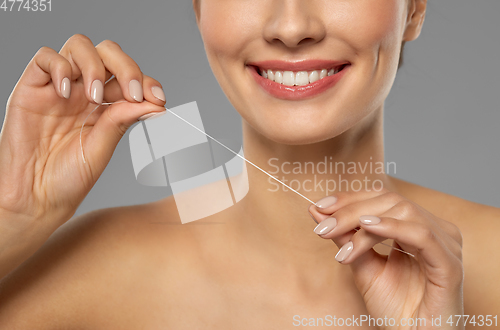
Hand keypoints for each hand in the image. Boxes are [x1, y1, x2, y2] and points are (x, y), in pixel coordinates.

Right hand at [0, 34, 165, 223]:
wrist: (34, 197)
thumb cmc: (68, 178)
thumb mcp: (102, 148)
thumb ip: (122, 120)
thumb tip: (156, 103)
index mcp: (106, 106)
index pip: (129, 78)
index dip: (147, 81)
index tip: (159, 99)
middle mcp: (84, 91)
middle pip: (108, 53)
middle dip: (127, 67)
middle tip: (132, 93)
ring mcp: (59, 87)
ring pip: (80, 46)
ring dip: (95, 66)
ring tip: (95, 96)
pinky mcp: (32, 87)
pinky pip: (45, 57)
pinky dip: (59, 67)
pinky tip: (65, 93)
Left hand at [309, 189, 463, 328]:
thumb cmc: (395, 308)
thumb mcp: (363, 266)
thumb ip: (344, 237)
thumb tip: (317, 209)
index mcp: (416, 228)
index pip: (383, 200)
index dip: (351, 198)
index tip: (320, 206)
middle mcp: (435, 231)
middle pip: (391, 201)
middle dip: (351, 210)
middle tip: (323, 225)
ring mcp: (446, 245)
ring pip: (404, 212)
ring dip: (364, 223)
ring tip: (339, 239)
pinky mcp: (449, 264)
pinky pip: (422, 235)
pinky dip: (392, 227)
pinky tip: (367, 228)